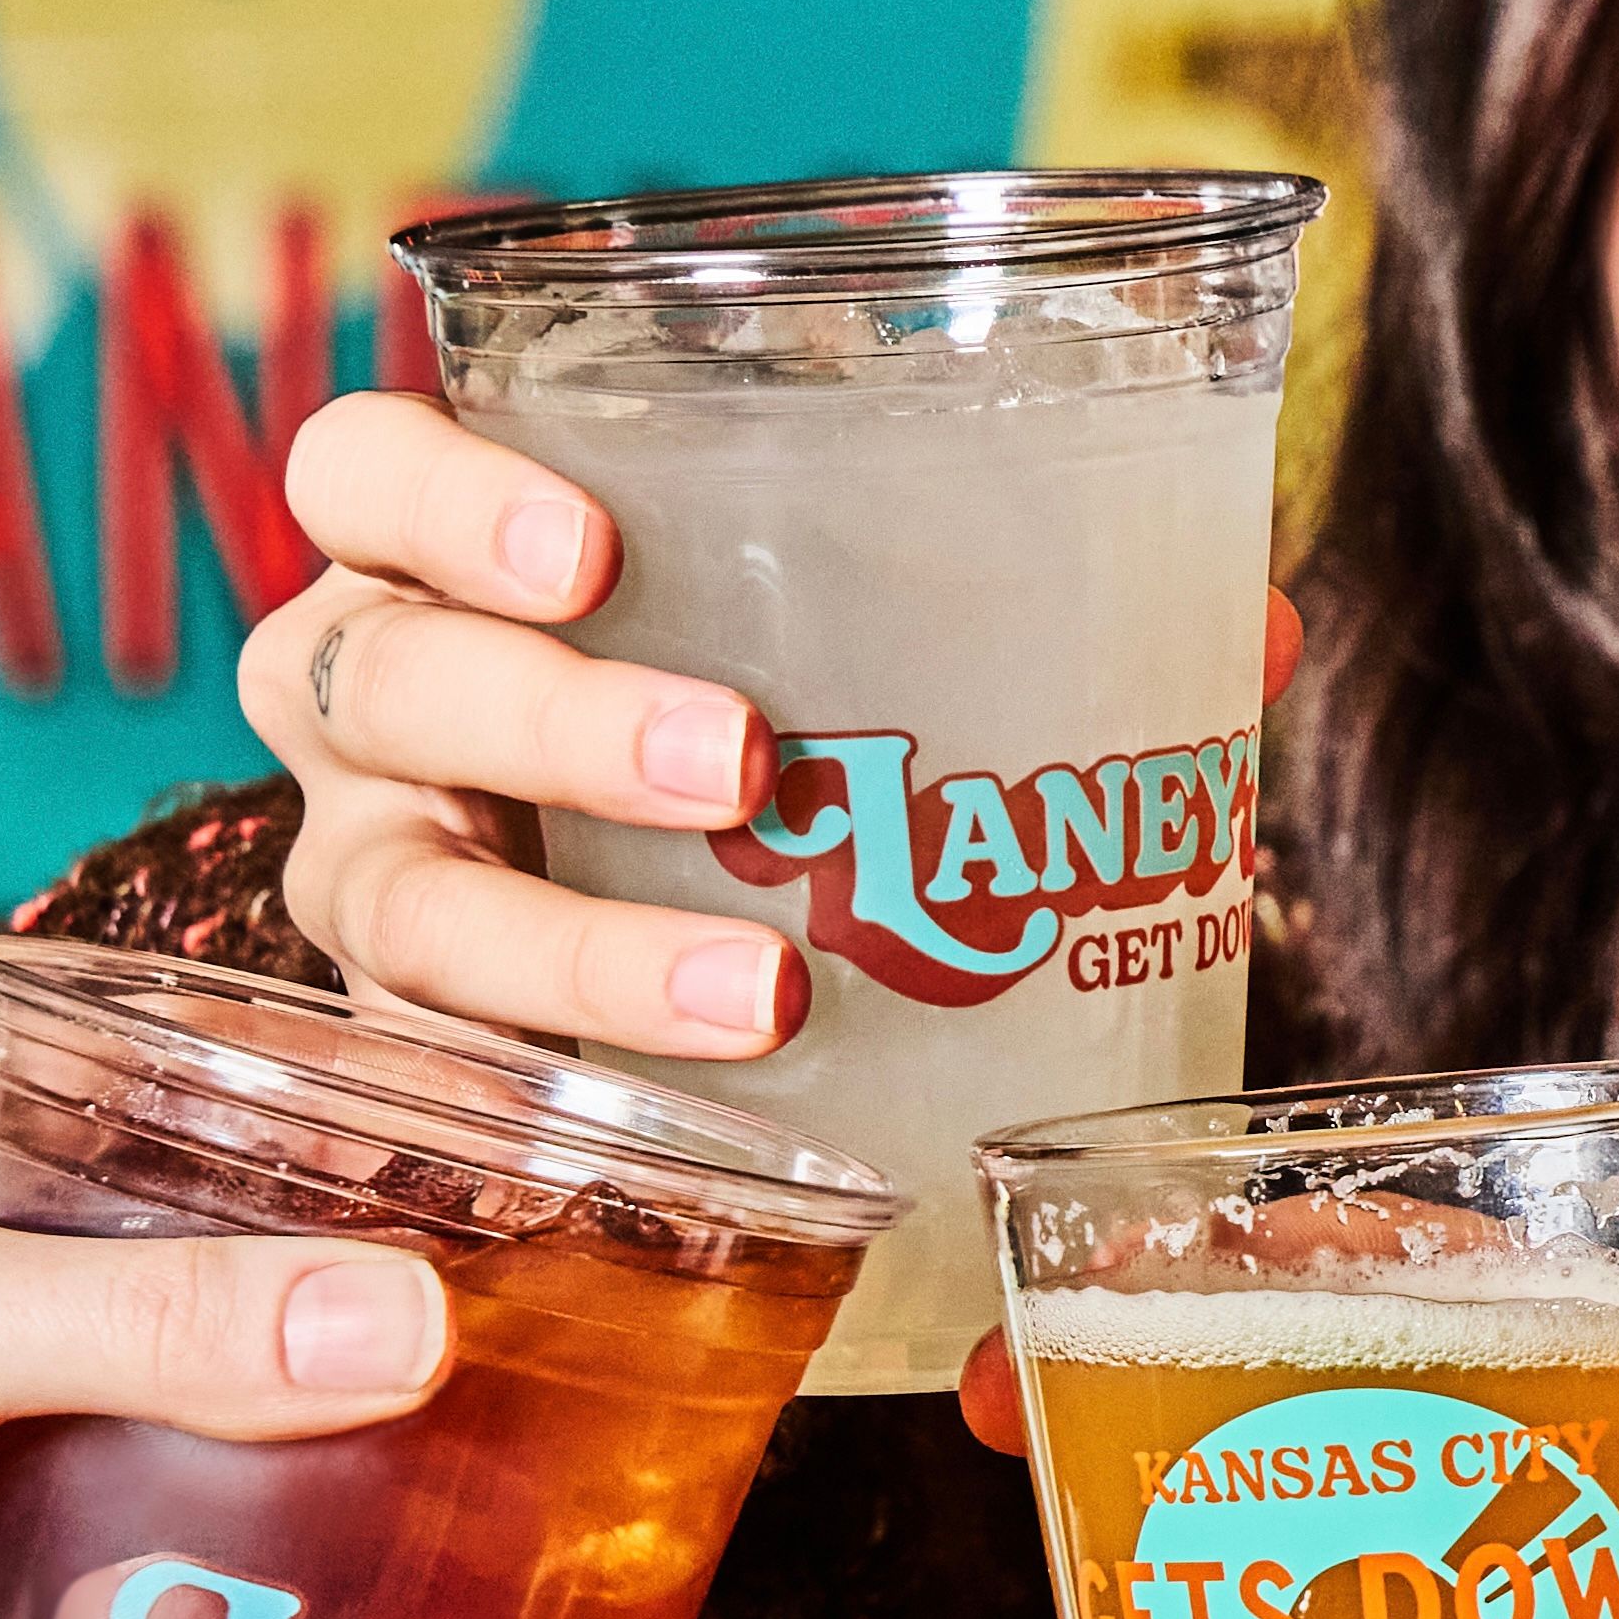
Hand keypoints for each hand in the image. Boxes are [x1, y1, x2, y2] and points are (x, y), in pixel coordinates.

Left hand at [0, 1013, 462, 1618]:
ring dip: (296, 1507)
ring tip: (489, 1525)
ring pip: (177, 1465)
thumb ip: (154, 1324)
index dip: (331, 1120)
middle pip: (201, 1289)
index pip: (163, 1084)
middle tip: (546, 1370)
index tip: (509, 1165)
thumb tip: (407, 1325)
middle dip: (350, 1338)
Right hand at [240, 394, 1303, 1064]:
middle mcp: (372, 718)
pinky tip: (680, 1146)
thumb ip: (1029, 611)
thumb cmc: (734, 729)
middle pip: (379, 682)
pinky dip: (552, 1115)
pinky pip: (443, 1093)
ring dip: (582, 949)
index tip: (588, 548)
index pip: (362, 473)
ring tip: (761, 994)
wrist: (631, 946)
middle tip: (738, 762)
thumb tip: (1256, 626)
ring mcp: (373, 887)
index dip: (444, 495)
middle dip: (550, 719)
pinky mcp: (418, 1057)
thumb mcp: (843, 647)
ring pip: (401, 907)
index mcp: (441, 565)